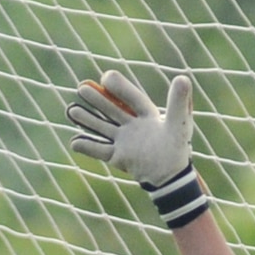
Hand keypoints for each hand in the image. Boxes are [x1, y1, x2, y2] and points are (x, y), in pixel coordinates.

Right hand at [67, 71, 194, 186]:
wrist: (172, 177)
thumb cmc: (177, 148)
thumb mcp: (180, 123)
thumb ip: (179, 102)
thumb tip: (183, 78)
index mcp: (147, 114)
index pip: (131, 97)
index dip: (119, 87)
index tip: (106, 78)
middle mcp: (133, 125)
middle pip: (112, 109)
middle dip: (97, 100)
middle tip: (81, 88)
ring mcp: (124, 141)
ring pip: (102, 127)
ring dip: (87, 120)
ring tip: (71, 110)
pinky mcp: (119, 157)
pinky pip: (100, 151)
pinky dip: (88, 147)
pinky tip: (74, 142)